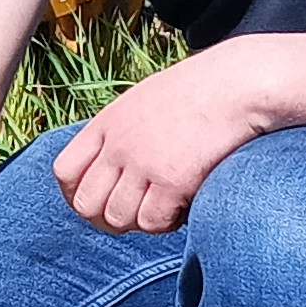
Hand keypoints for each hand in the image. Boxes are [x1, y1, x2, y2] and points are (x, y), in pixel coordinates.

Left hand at [49, 42, 285, 234]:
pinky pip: (152, 222)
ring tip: (166, 205)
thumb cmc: (201, 93)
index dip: (77, 194)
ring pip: (119, 219)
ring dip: (142, 220)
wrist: (240, 84)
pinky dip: (167, 222)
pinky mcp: (172, 181)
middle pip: (86, 204)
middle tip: (137, 211)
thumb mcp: (145, 102)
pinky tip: (185, 205)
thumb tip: (111, 171)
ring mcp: (143, 163)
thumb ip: (121, 133)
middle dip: (107, 217)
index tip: (101, 200)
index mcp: (107, 122)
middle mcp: (118, 144)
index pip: (64, 172)